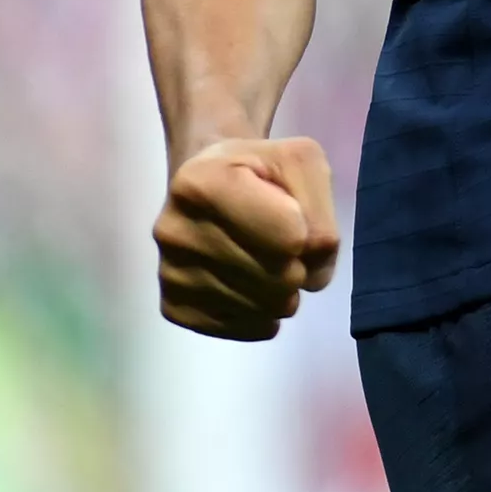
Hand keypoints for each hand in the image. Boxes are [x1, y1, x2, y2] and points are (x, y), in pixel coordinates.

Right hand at [155, 135, 340, 338]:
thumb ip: (319, 211)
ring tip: (269, 260)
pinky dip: (264, 313)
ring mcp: (170, 272)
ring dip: (285, 290)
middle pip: (281, 278)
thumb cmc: (259, 172)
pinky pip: (249, 329)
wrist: (206, 186)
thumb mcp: (301, 162)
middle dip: (300, 264)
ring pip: (268, 308)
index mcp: (202, 182)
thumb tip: (310, 275)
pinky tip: (252, 284)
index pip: (292, 238)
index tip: (293, 212)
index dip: (309, 230)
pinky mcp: (173, 307)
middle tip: (284, 242)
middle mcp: (174, 230)